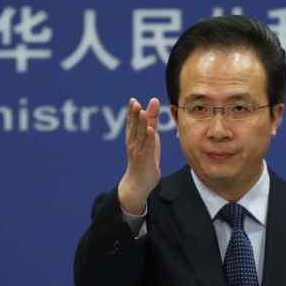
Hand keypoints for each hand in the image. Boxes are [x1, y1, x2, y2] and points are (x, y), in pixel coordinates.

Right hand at [117, 97, 160, 214]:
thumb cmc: (144, 161)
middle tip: (134, 102)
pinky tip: (149, 129)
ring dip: (140, 123)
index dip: (132, 112)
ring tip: (141, 111)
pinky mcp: (145, 159)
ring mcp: (138, 151)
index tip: (133, 100)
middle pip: (134, 127)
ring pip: (139, 135)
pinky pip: (147, 146)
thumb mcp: (149, 141)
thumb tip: (153, 110)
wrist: (138, 184)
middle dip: (134, 114)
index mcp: (133, 139)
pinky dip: (148, 137)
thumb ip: (151, 125)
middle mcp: (133, 144)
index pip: (132, 123)